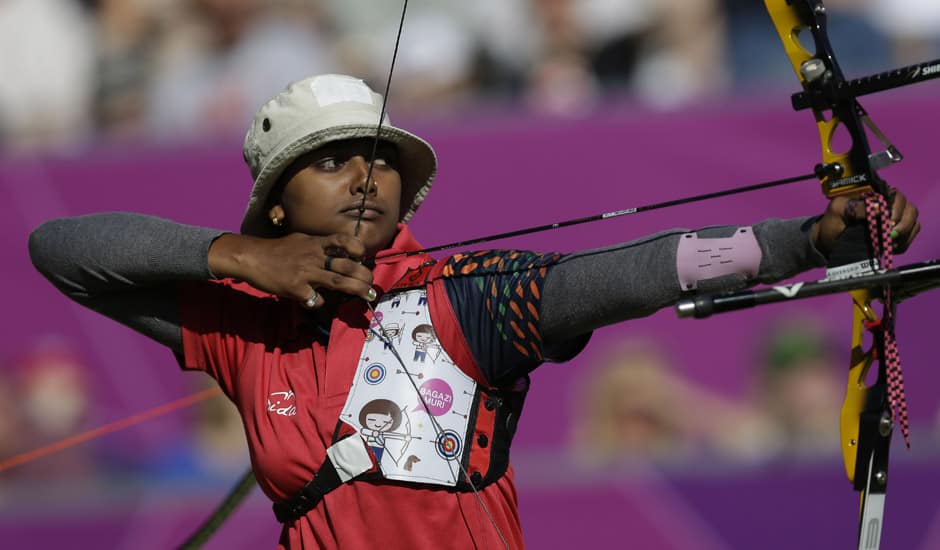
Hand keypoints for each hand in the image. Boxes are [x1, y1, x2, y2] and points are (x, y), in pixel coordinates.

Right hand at [208, 232, 375, 308]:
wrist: (251, 257)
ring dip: (357, 290)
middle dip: (364, 275)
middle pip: (347, 265)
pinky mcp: (296, 288)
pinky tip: (314, 301)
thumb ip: (318, 246)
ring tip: (368, 296)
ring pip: (338, 282)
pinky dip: (319, 302)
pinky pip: (315, 299)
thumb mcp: (300, 240)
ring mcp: (306, 272)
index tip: (364, 256)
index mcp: (315, 243)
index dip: (357, 247)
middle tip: (372, 283)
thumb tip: (337, 253)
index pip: (342, 240)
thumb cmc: (276, 250)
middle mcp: (314, 256)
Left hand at [813, 189, 920, 256]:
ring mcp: (894, 218)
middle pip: (909, 208)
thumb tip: (878, 208)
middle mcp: (887, 205)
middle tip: (890, 235)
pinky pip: (911, 234)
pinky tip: (890, 248)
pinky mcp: (896, 232)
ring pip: (913, 221)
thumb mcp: (837, 211)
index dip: (895, 209)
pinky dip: (904, 242)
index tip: (887, 223)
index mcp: (874, 195)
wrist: (829, 243)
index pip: (895, 195)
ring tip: (889, 242)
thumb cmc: (832, 223)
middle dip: (903, 223)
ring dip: (904, 234)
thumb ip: (856, 207)